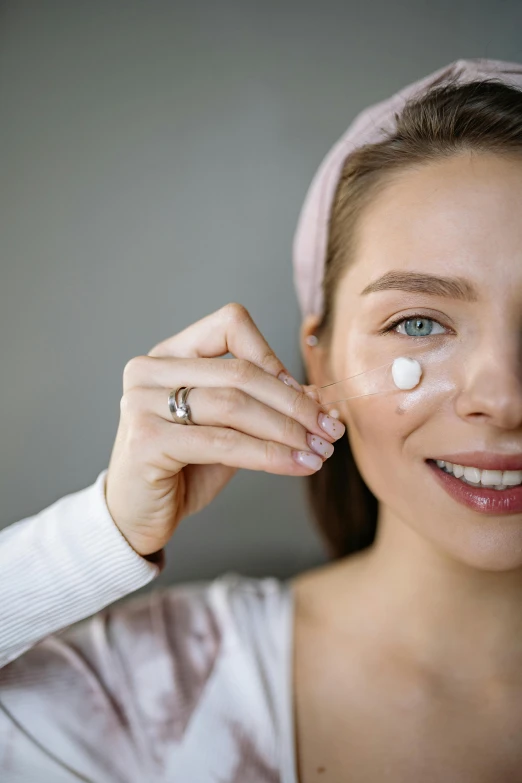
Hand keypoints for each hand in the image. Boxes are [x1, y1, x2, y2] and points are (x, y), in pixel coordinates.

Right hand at [105, 303, 344, 555]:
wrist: (137, 516)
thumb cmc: (183, 468)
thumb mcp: (228, 429)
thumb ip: (263, 407)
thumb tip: (318, 396)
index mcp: (169, 354)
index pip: (230, 324)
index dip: (273, 356)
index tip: (303, 394)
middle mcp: (150, 370)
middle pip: (240, 372)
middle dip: (295, 404)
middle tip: (329, 429)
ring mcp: (142, 402)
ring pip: (234, 406)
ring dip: (287, 431)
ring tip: (319, 450)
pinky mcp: (146, 440)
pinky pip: (223, 442)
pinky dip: (269, 454)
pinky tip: (296, 465)